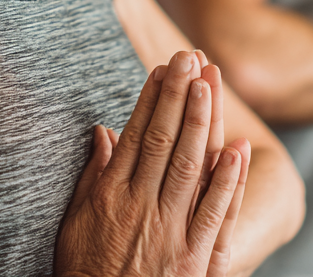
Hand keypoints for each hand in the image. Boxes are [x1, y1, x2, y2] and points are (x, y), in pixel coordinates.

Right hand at [55, 50, 250, 276]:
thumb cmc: (84, 271)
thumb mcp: (76, 221)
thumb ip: (92, 174)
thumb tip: (101, 131)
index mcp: (111, 195)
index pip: (136, 135)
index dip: (152, 100)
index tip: (163, 69)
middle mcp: (140, 207)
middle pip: (163, 140)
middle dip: (178, 95)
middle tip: (189, 58)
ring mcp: (169, 233)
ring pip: (189, 167)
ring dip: (201, 123)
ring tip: (208, 83)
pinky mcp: (193, 261)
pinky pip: (213, 216)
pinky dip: (227, 182)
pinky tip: (237, 150)